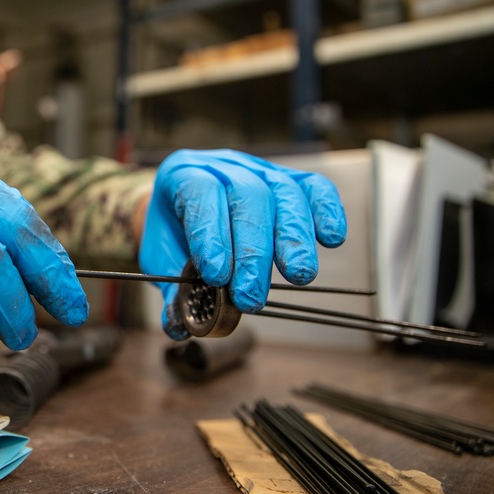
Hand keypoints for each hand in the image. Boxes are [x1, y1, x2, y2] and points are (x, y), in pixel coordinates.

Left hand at [138, 149, 346, 339]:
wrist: (182, 207)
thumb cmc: (175, 232)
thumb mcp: (161, 257)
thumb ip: (171, 290)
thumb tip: (179, 327)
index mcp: (183, 175)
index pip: (201, 194)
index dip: (211, 234)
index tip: (216, 275)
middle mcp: (224, 166)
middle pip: (248, 197)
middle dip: (253, 251)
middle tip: (252, 296)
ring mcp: (259, 170)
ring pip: (284, 192)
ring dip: (294, 237)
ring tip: (298, 276)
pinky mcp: (290, 179)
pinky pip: (314, 187)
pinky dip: (326, 210)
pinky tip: (332, 239)